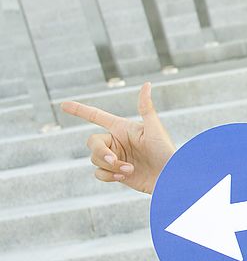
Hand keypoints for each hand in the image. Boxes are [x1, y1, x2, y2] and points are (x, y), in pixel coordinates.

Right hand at [60, 82, 175, 194]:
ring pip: (94, 159)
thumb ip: (146, 108)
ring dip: (110, 166)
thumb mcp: (154, 128)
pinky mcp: (116, 173)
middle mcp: (116, 142)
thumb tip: (146, 84)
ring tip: (130, 169)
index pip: (96, 116)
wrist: (170, 177)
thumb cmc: (165, 150)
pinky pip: (99, 173)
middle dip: (100, 152)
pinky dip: (108, 176)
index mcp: (122, 128)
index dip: (80, 110)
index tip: (63, 105)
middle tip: (113, 159)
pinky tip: (124, 176)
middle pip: (91, 142)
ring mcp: (115, 158)